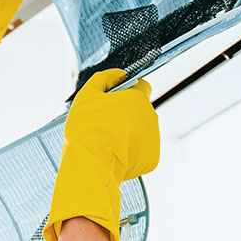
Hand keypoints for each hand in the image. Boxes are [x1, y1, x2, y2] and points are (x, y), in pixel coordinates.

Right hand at [42, 68, 160, 240]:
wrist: (91, 166)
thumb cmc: (87, 131)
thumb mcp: (87, 96)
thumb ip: (104, 78)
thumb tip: (118, 74)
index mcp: (138, 99)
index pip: (142, 86)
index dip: (128, 91)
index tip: (116, 100)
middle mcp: (151, 117)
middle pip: (141, 110)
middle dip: (127, 114)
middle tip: (106, 124)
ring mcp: (153, 139)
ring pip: (142, 131)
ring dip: (130, 133)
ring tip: (109, 141)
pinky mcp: (152, 158)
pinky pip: (142, 150)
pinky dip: (131, 151)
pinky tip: (115, 154)